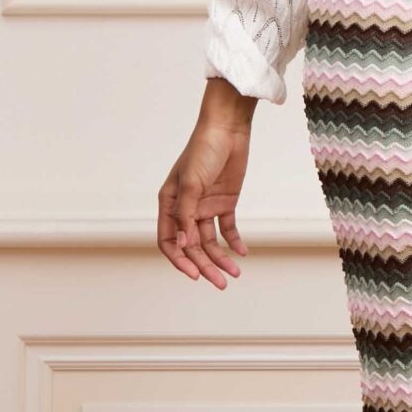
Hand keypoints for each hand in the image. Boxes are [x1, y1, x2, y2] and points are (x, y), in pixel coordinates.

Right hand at [157, 82, 254, 286]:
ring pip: (210, 241)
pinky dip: (234, 242)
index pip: (170, 241)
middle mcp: (185, 208)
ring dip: (220, 258)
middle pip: (193, 245)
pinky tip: (242, 253)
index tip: (195, 275)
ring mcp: (205, 206)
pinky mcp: (225, 202)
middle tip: (221, 282)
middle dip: (205, 265)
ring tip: (234, 273)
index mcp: (170, 203)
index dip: (180, 260)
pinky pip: (227, 228)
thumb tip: (184, 244)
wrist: (228, 129)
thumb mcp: (192, 183)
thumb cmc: (203, 150)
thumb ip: (186, 215)